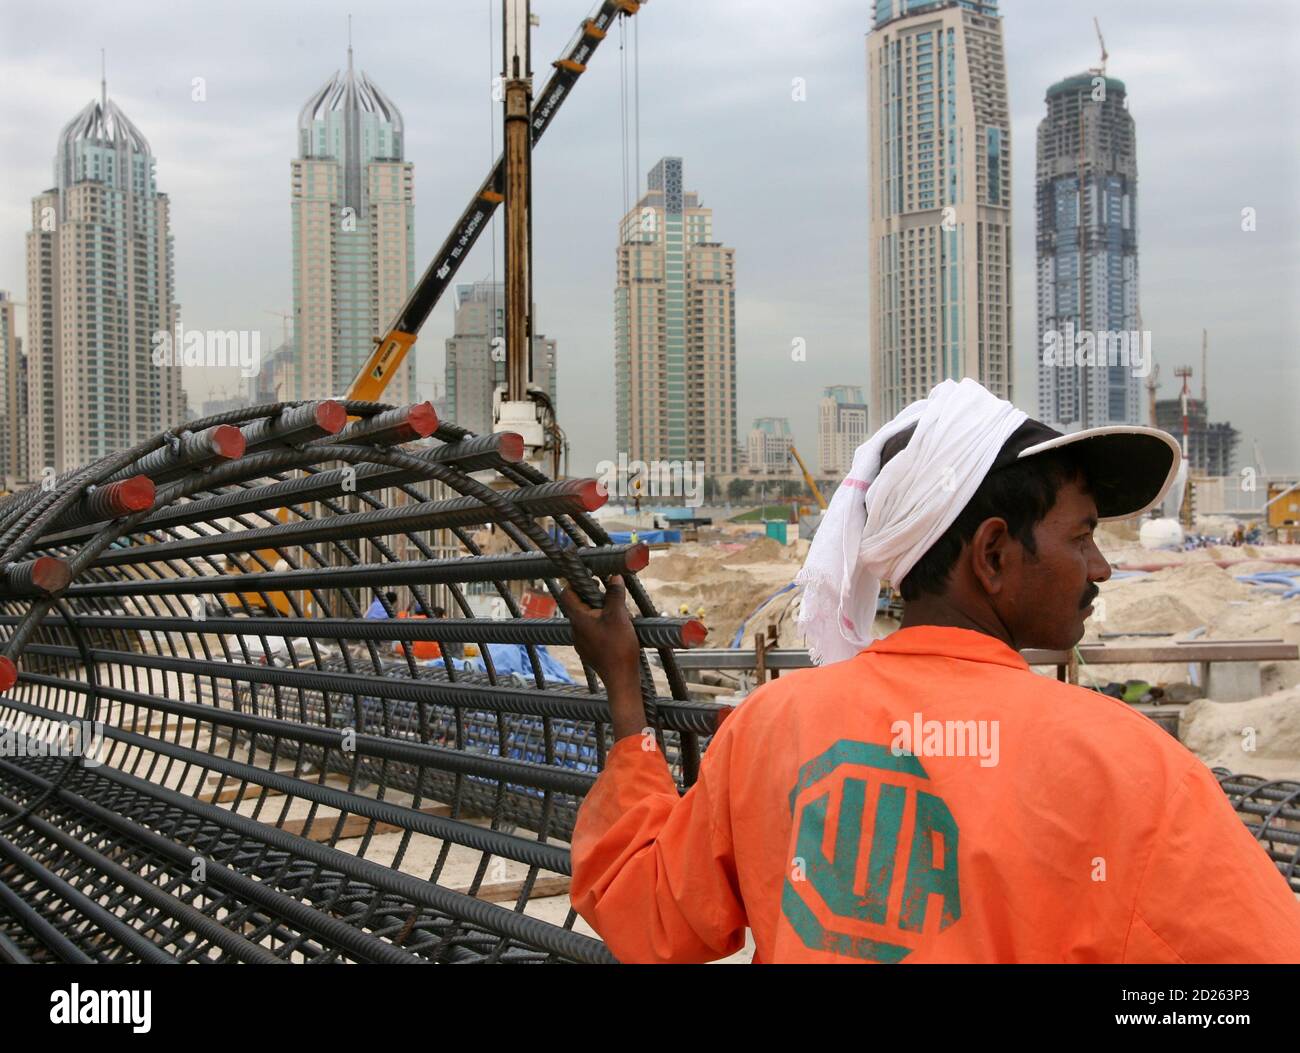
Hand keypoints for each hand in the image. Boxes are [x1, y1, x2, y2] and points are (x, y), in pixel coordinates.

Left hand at [557, 575, 645, 740]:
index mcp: (578, 619)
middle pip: (577, 605)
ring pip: (586, 619)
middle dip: (592, 597)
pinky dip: (601, 625)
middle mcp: (575, 630)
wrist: (621, 679)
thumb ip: (615, 594)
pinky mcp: (590, 651)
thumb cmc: (618, 647)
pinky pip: (592, 632)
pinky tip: (616, 630)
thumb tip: (614, 576)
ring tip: (616, 612)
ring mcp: (581, 643)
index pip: (567, 593)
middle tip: (608, 594)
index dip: (576, 583)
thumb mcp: (619, 615)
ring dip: (598, 611)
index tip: (592, 578)